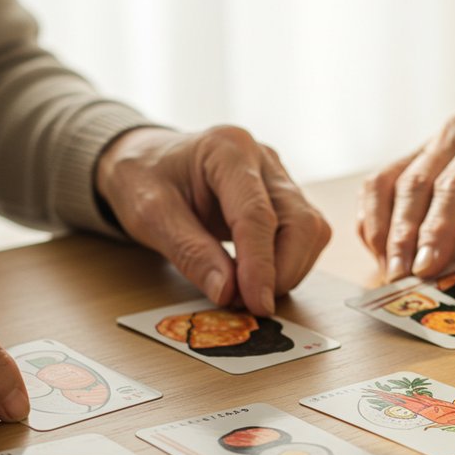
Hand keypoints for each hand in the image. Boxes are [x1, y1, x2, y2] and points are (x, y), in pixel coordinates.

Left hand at [96, 126, 330, 314]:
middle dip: (282, 270)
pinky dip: (289, 264)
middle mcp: (262, 159)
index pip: (257, 213)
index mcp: (227, 150)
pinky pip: (305, 235)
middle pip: (299, 220)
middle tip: (250, 304)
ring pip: (310, 229)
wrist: (146, 161)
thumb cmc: (143, 178)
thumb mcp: (150, 214)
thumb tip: (228, 292)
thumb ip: (189, 252)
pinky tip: (257, 277)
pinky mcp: (284, 198)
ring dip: (289, 270)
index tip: (256, 304)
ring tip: (248, 292)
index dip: (260, 265)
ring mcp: (278, 177)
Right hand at [357, 113, 454, 281]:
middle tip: (399, 277)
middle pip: (414, 185)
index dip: (435, 229)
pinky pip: (382, 187)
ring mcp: (431, 143)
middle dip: (401, 236)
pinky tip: (382, 252)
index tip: (425, 267)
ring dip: (380, 229)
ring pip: (387, 183)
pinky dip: (375, 221)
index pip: (454, 185)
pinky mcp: (417, 159)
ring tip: (387, 269)